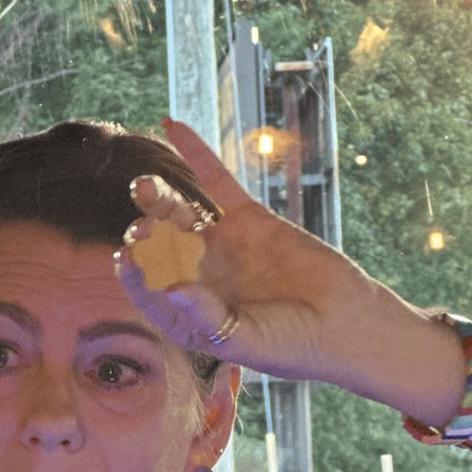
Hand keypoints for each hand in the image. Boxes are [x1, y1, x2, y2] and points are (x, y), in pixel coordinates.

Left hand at [114, 117, 378, 382]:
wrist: (344, 323)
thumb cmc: (292, 345)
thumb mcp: (246, 339)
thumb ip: (208, 316)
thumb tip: (171, 290)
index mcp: (188, 312)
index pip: (151, 290)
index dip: (136, 274)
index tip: (127, 258)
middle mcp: (198, 276)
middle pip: (159, 248)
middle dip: (146, 235)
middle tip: (142, 227)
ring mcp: (221, 245)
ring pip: (180, 213)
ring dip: (159, 198)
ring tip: (144, 187)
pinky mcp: (248, 218)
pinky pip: (217, 181)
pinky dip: (196, 154)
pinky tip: (173, 126)